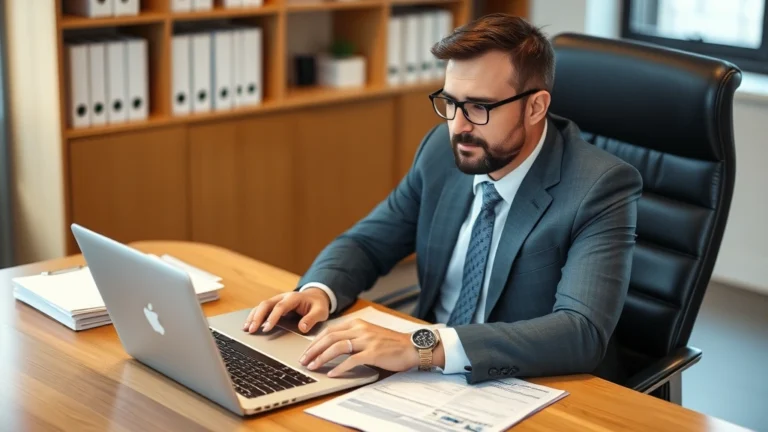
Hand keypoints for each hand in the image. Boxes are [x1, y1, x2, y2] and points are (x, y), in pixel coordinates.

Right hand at [242, 288, 329, 333]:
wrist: (316, 297)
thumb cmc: (318, 305)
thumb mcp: (321, 311)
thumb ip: (312, 319)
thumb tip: (302, 328)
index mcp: (294, 298)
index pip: (280, 307)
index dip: (272, 317)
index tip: (266, 328)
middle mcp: (283, 297)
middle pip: (266, 304)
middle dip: (257, 317)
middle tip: (252, 329)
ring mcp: (277, 300)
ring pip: (261, 306)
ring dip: (253, 317)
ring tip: (246, 329)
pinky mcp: (274, 305)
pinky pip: (261, 309)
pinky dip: (254, 316)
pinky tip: (248, 325)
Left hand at [298, 319, 419, 376]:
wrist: (411, 346)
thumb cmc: (390, 343)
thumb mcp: (369, 334)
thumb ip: (352, 337)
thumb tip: (332, 346)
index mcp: (357, 323)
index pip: (329, 330)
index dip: (315, 341)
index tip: (306, 351)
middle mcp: (360, 329)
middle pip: (330, 337)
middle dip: (313, 349)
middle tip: (304, 360)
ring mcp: (367, 340)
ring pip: (337, 347)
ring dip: (322, 357)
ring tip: (313, 366)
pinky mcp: (373, 353)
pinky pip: (352, 360)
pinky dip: (339, 367)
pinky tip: (332, 374)